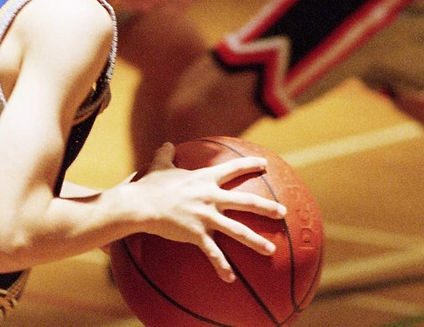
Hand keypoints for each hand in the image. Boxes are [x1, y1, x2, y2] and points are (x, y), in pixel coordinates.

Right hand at [131, 142, 286, 282]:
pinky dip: (222, 266)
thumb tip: (166, 143)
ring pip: (237, 230)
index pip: (233, 169)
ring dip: (256, 241)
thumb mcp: (159, 166)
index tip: (265, 165)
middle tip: (283, 212)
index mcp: (205, 179)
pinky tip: (230, 279)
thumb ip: (165, 154)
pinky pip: (213, 253)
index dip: (251, 165)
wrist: (140, 205)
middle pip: (246, 201)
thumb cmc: (149, 186)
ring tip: (271, 250)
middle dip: (267, 207)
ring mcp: (206, 216)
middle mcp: (211, 197)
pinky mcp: (196, 234)